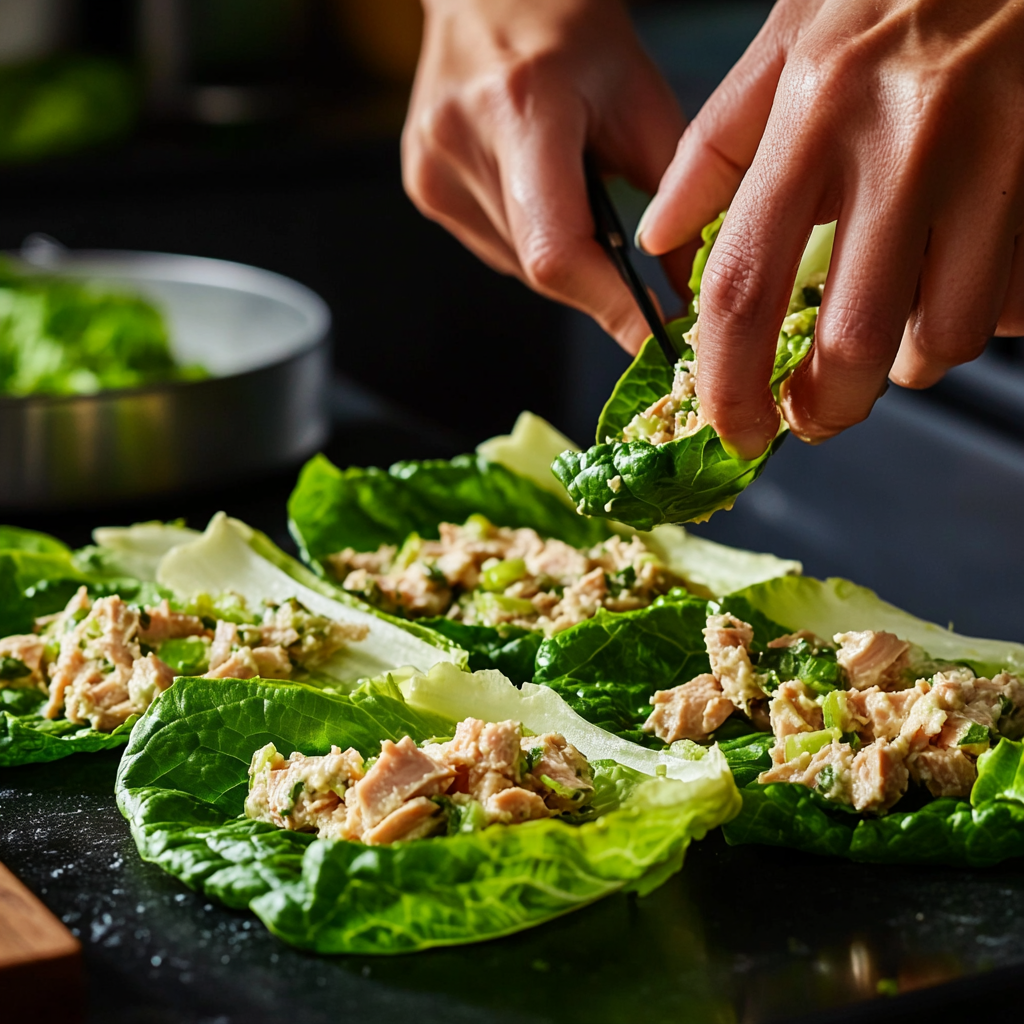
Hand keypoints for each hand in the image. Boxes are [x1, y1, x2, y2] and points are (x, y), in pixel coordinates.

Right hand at [402, 0, 690, 352]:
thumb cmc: (574, 34)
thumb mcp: (641, 100)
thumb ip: (674, 200)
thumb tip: (692, 295)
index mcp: (520, 107)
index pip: (559, 251)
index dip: (612, 308)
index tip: (656, 343)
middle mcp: (460, 143)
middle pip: (540, 266)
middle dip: (598, 283)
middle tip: (637, 276)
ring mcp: (431, 170)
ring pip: (520, 266)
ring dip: (566, 261)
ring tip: (580, 199)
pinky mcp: (421, 186)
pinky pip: (495, 247)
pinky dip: (534, 241)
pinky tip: (543, 194)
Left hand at [637, 0, 1023, 455]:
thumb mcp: (788, 40)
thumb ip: (714, 148)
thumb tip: (659, 237)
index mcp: (812, 117)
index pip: (745, 289)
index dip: (730, 383)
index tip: (733, 426)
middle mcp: (902, 146)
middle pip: (852, 341)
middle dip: (826, 407)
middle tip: (811, 414)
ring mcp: (991, 161)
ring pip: (946, 333)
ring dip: (904, 368)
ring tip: (883, 348)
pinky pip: (1008, 295)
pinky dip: (969, 321)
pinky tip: (945, 294)